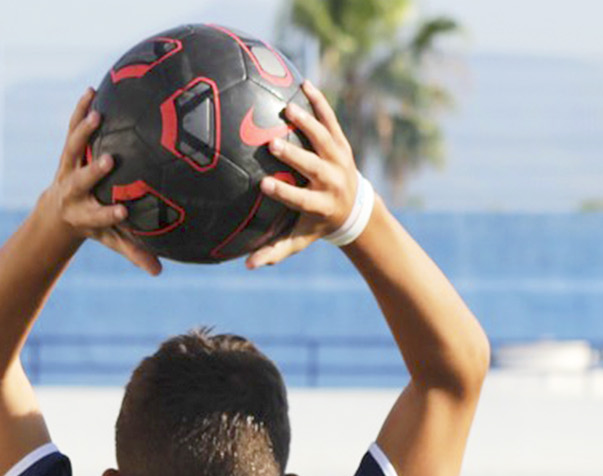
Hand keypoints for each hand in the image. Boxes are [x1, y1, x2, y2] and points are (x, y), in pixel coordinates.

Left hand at [37, 90, 161, 275]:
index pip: (98, 216)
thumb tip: (159, 271)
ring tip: (97, 116)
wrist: (59, 210)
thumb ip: (134, 252)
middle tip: (108, 160)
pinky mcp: (67, 151)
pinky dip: (80, 110)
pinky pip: (71, 129)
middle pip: (82, 180)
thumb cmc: (93, 225)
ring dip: (83, 134)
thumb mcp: (112, 240)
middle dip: (93, 171)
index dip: (109, 214)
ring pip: (72, 149)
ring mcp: (67, 168)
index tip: (124, 210)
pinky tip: (92, 91)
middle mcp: (73, 190)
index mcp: (85, 214)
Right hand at [246, 82, 363, 268]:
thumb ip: (275, 251)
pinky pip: (331, 120)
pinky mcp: (341, 143)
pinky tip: (304, 83)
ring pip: (324, 139)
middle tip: (273, 145)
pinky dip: (320, 102)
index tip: (264, 185)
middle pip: (313, 167)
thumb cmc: (318, 223)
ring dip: (307, 124)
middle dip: (295, 156)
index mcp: (321, 204)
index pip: (301, 199)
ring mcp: (338, 159)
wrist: (355, 207)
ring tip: (286, 110)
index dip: (284, 193)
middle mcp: (331, 180)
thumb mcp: (300, 239)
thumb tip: (247, 266)